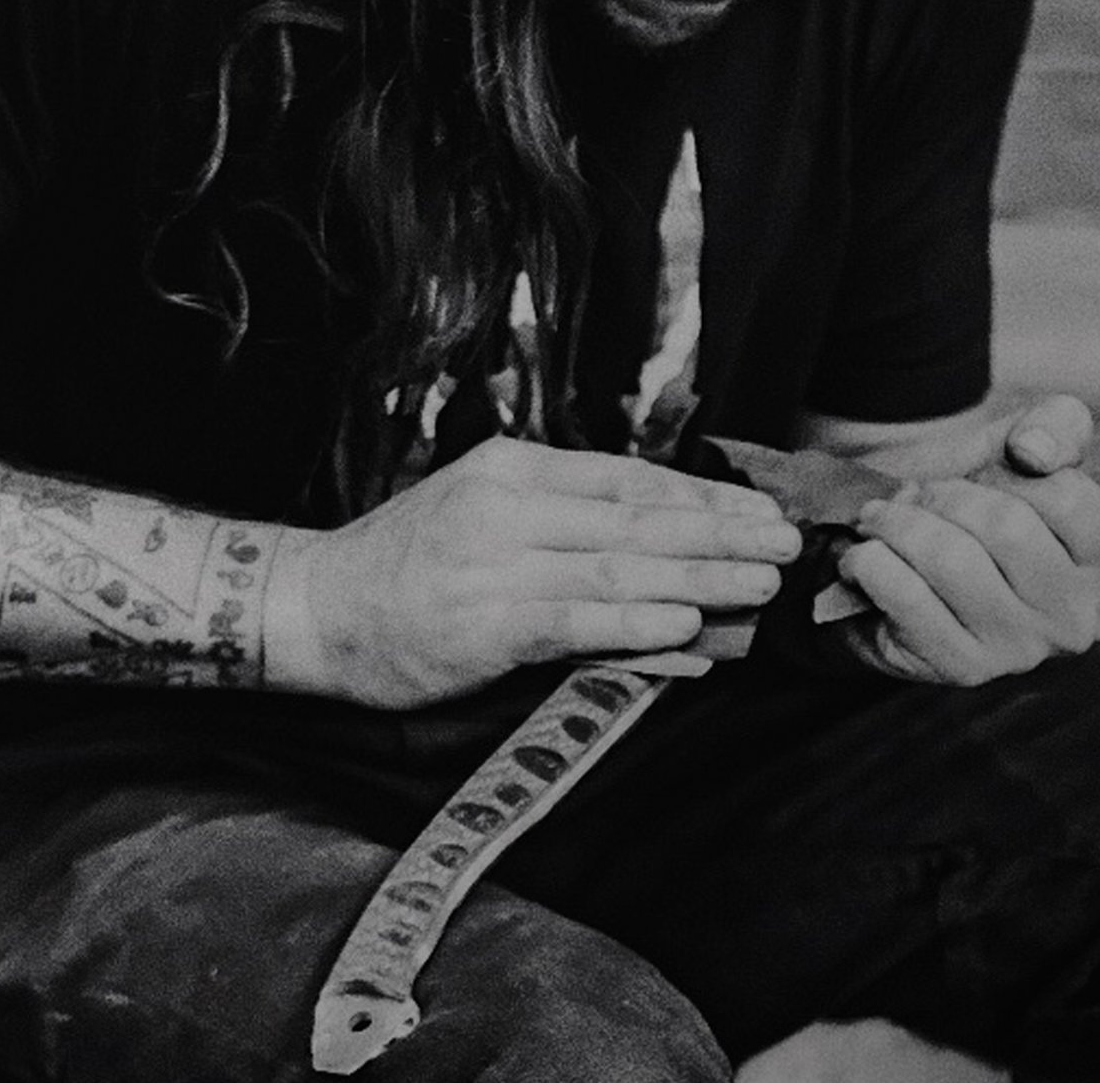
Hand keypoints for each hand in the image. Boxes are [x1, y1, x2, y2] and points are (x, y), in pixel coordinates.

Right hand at [265, 437, 799, 707]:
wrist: (314, 609)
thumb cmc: (406, 568)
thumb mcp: (483, 516)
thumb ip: (568, 526)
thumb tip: (666, 550)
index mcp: (514, 469)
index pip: (629, 479)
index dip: (702, 495)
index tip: (759, 509)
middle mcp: (507, 507)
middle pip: (638, 518)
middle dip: (721, 532)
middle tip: (785, 543)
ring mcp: (493, 565)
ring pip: (620, 568)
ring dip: (701, 578)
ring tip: (759, 585)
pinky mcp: (483, 625)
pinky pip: (577, 623)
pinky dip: (638, 627)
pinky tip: (688, 629)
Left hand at [834, 394, 1099, 684]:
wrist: (896, 547)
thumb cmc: (970, 496)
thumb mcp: (1020, 445)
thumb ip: (1055, 424)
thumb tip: (1034, 452)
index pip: (1068, 500)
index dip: (1008, 474)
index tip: (981, 478)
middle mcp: (1074, 618)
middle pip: (1007, 528)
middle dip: (945, 495)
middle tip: (916, 497)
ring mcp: (1018, 650)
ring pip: (952, 561)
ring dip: (899, 525)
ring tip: (882, 522)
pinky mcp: (959, 668)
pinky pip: (907, 598)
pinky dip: (872, 563)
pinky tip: (865, 558)